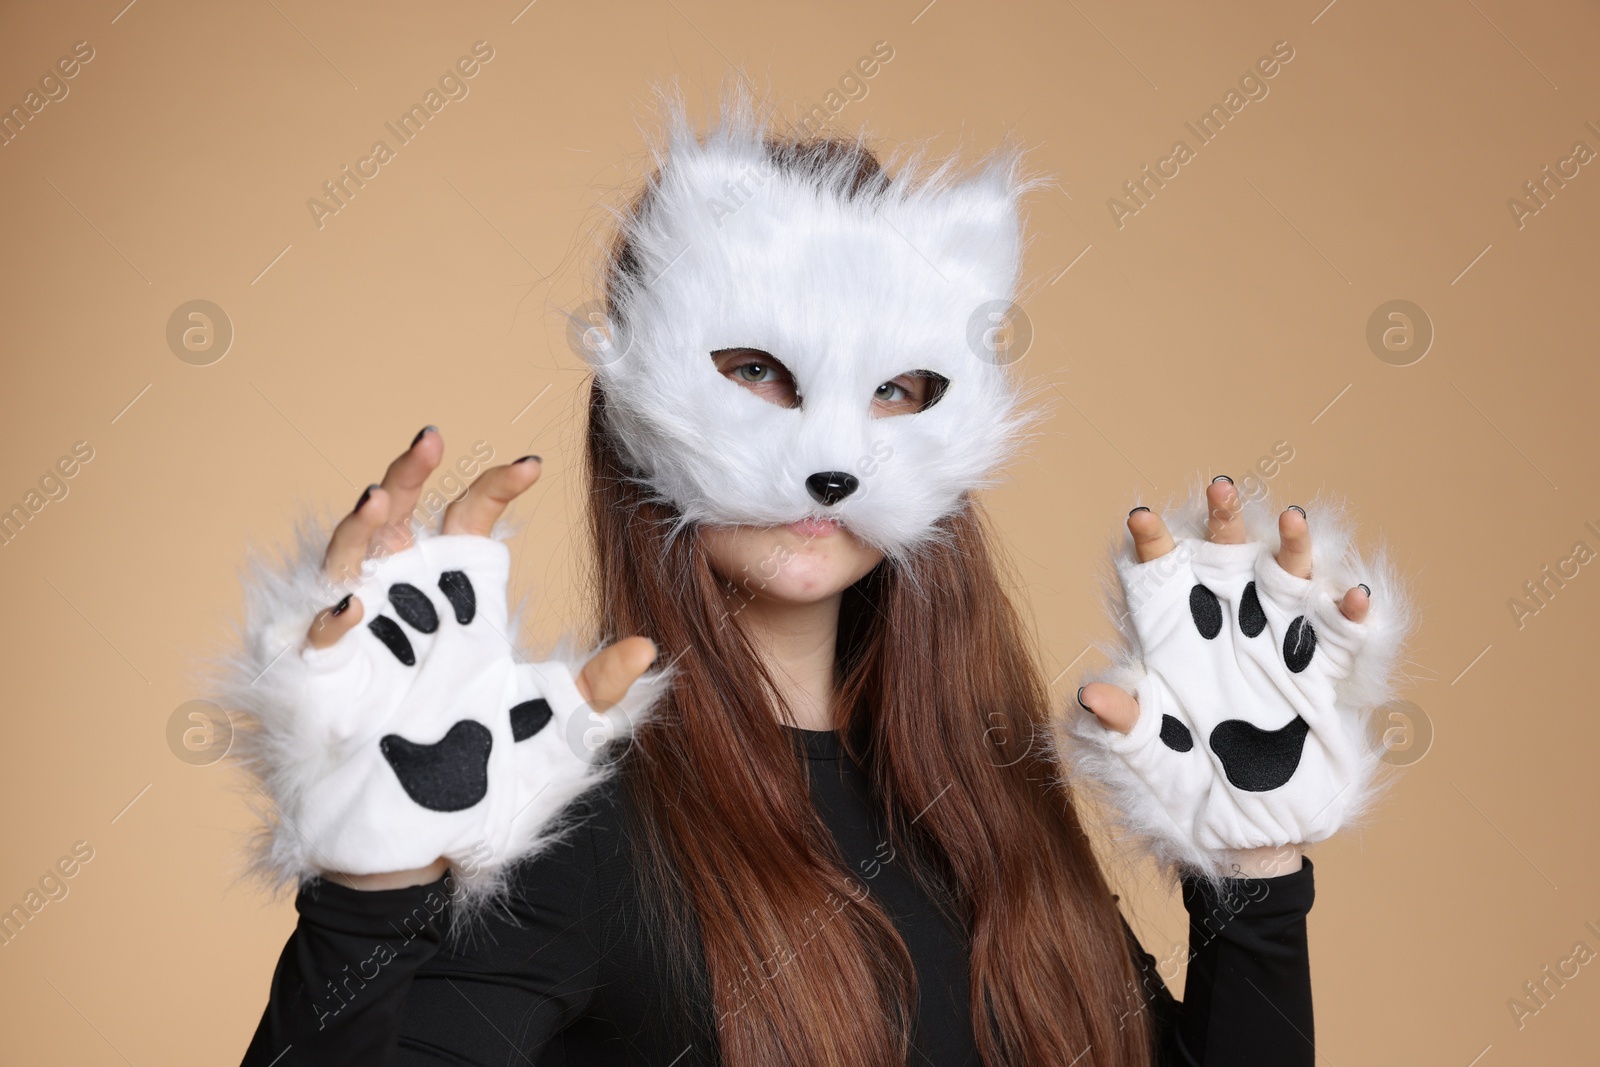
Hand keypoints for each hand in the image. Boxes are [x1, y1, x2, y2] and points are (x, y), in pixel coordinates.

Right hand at [222, 428, 670, 892]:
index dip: (494, 487)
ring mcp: (359, 643)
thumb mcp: (553, 736)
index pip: (471, 525)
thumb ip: (594, 692)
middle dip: (409, 473)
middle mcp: (407, 612)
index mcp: (462, 610)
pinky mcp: (320, 684)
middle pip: (399, 520)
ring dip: (360, 528)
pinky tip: (353, 608)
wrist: (420, 853)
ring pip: (347, 560)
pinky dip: (330, 620)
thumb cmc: (478, 789)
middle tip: (432, 438)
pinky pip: (314, 639)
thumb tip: (647, 647)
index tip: (532, 465)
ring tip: (383, 496)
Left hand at [1068, 475, 1400, 874]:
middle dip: (1222, 522)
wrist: (1244, 839)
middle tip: (1220, 487)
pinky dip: (1347, 616)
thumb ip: (1125, 727)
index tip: (1141, 520)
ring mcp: (1272, 651)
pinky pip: (1336, 638)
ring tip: (1292, 519)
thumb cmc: (1183, 793)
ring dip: (1291, 549)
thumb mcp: (1147, 762)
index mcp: (1170, 643)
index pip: (1156, 581)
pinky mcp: (1318, 680)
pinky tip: (1351, 596)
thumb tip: (1091, 695)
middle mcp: (1221, 634)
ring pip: (1283, 582)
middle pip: (1221, 561)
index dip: (1150, 546)